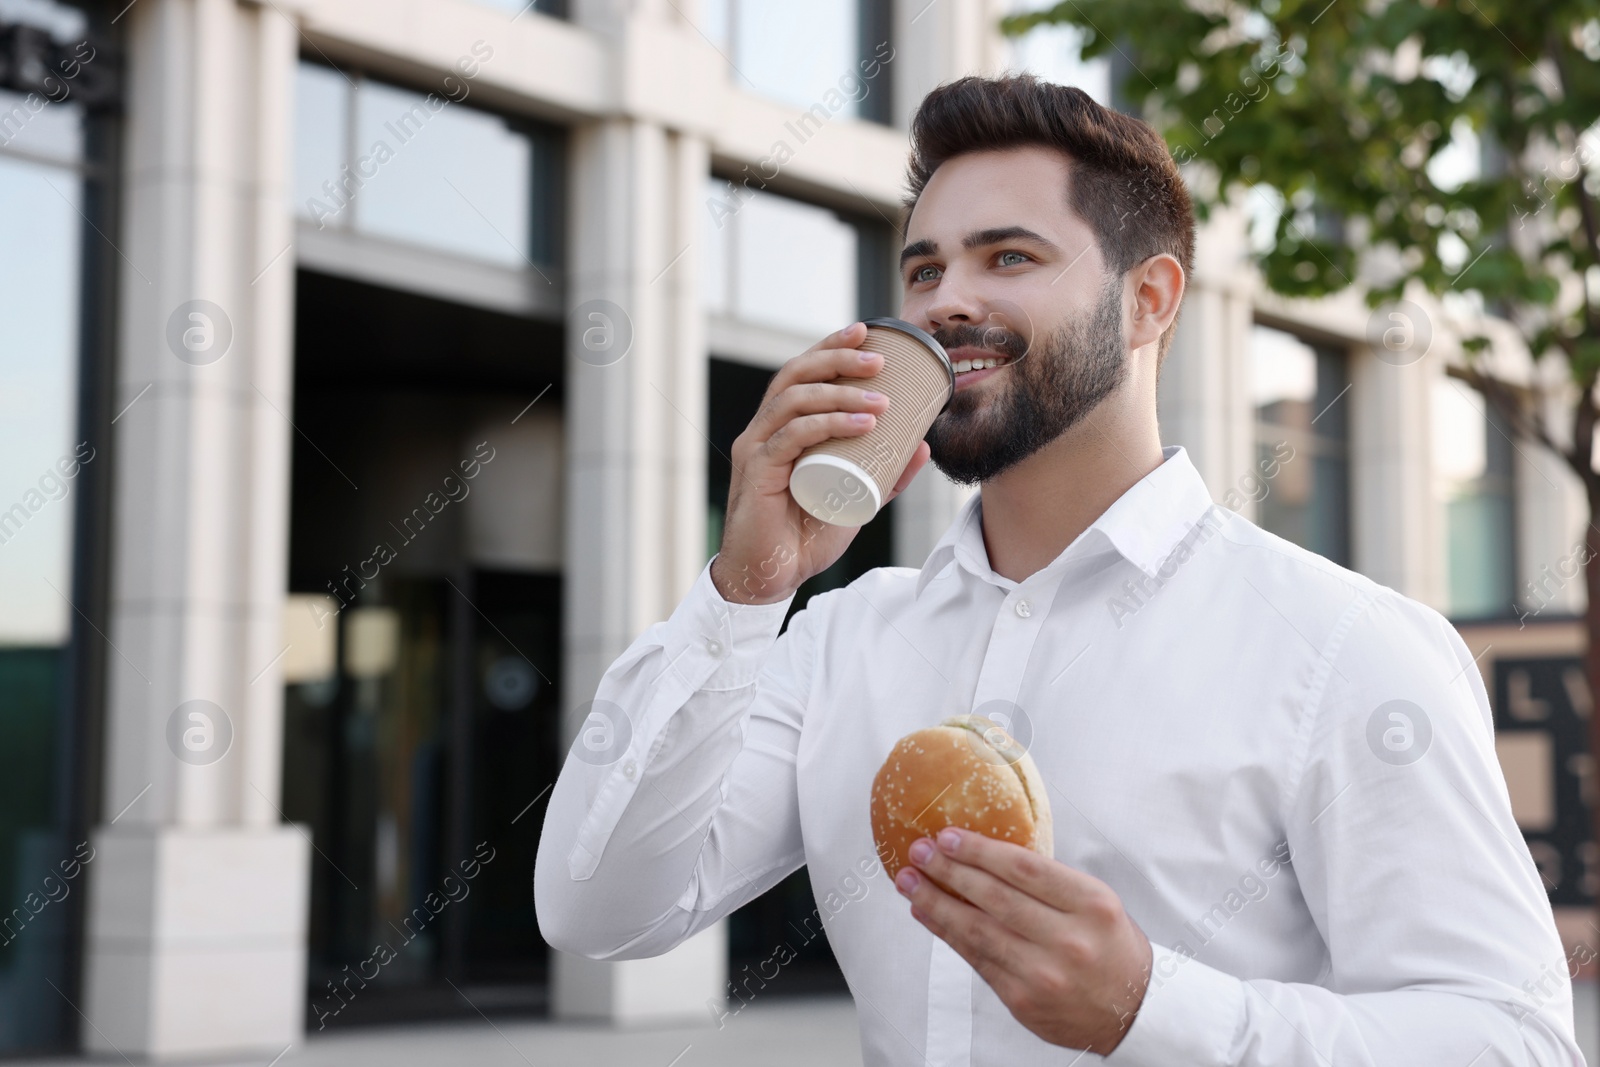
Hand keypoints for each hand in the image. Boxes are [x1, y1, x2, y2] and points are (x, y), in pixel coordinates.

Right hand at [711, 322, 931, 604]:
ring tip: (881, 400)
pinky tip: (860, 425)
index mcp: (781, 427)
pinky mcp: (757, 473)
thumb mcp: (856, 498)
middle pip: (794, 376)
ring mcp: (757, 449)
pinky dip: (826, 425)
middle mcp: (763, 430)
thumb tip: (923, 445)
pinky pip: (790, 438)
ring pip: (793, 401)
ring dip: (840, 393)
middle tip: (880, 361)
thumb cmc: (806, 534)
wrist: (772, 576)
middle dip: (837, 359)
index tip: (867, 332)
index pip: (802, 373)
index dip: (831, 346)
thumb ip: (887, 474)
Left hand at [894, 827, 1153, 1054]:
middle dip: (949, 870)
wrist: (1132, 1011)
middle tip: (918, 851)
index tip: (947, 835)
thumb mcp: (1095, 902)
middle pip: (995, 897)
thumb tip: (982, 854)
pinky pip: (976, 959)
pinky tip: (927, 914)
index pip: (1025, 869)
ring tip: (909, 881)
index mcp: (1092, 904)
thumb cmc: (1110, 946)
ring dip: (936, 902)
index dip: (980, 851)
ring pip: (977, 930)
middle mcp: (1069, 939)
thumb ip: (1048, 882)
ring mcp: (1043, 973)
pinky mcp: (1022, 999)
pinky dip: (946, 933)